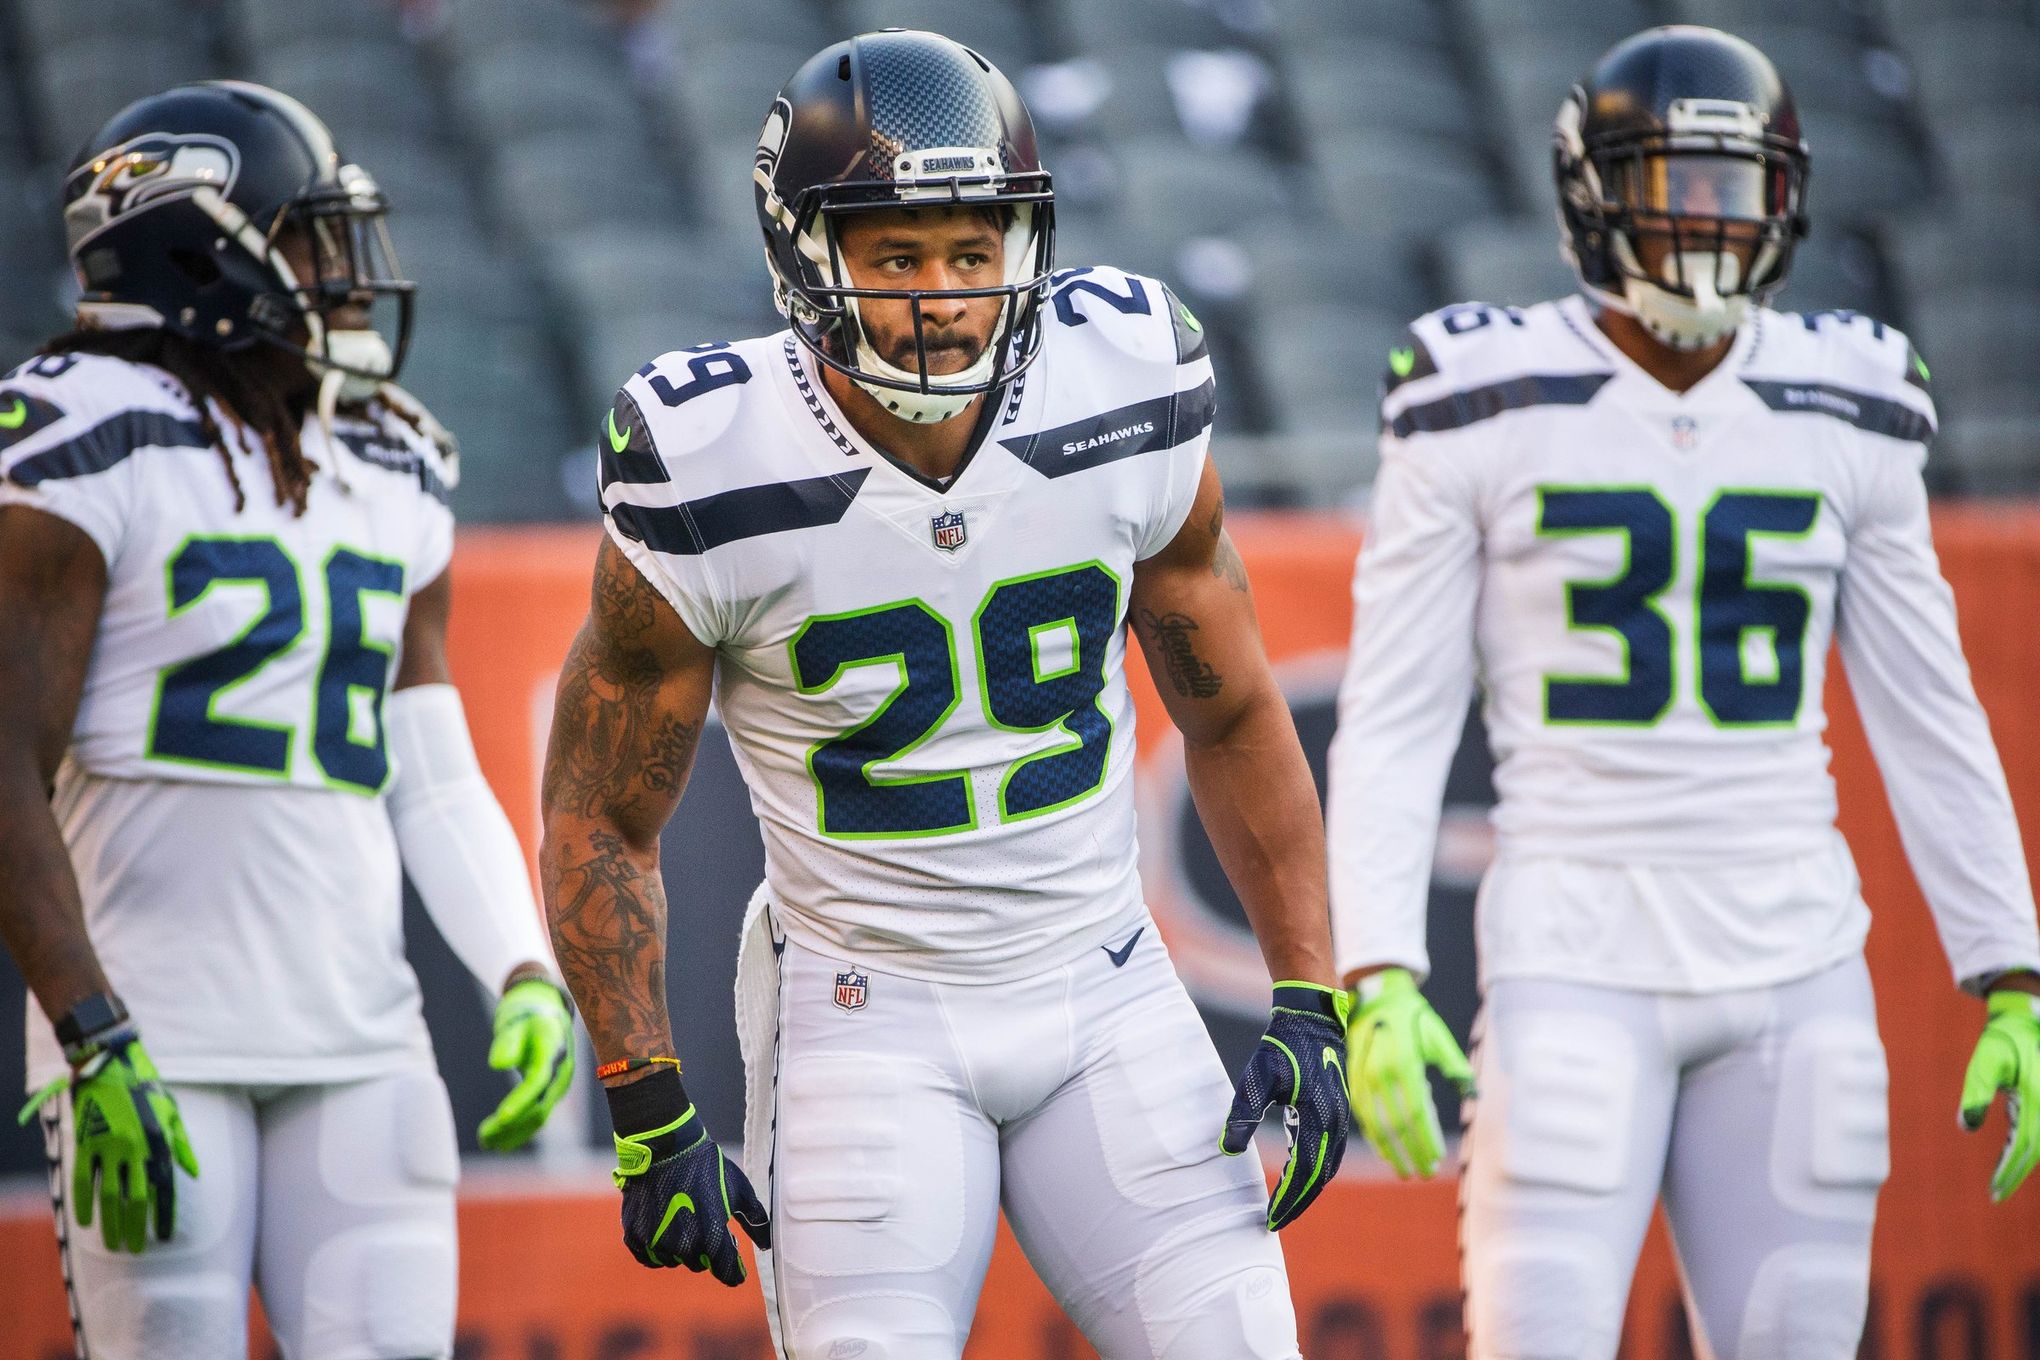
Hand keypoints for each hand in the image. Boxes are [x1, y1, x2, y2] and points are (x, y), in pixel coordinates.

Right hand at [17, 1029, 199, 1251]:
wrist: (110, 1064)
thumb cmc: (145, 1088)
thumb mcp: (171, 1112)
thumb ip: (182, 1145)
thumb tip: (194, 1174)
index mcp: (159, 1141)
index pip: (165, 1188)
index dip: (165, 1215)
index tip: (165, 1236)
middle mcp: (136, 1149)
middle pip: (137, 1199)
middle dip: (137, 1227)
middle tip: (138, 1249)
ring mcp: (108, 1147)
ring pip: (110, 1196)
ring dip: (111, 1224)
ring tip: (115, 1244)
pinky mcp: (85, 1144)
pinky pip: (83, 1181)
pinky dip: (83, 1204)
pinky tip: (84, 1223)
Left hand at [478, 976, 574, 1150]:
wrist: (547, 1012)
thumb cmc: (526, 1016)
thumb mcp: (515, 1023)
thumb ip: (508, 1042)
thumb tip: (497, 1064)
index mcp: (554, 1050)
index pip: (538, 1081)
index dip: (520, 1101)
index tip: (500, 1118)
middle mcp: (561, 1072)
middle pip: (539, 1106)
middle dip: (512, 1126)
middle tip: (483, 1139)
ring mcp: (559, 1084)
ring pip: (539, 1115)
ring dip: (514, 1132)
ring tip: (485, 1142)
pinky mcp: (551, 1091)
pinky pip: (537, 1113)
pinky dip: (519, 1128)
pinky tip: (499, 1140)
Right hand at [615, 1104, 769, 1281]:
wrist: (666, 1148)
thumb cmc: (707, 1167)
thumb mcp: (740, 1190)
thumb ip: (756, 1220)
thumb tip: (767, 1244)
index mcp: (712, 1237)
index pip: (727, 1272)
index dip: (734, 1272)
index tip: (736, 1271)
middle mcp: (683, 1245)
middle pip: (700, 1264)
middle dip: (706, 1251)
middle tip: (706, 1226)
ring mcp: (656, 1242)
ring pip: (674, 1260)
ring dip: (681, 1248)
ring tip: (684, 1219)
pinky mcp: (635, 1236)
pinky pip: (650, 1257)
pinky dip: (658, 1249)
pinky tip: (664, 1230)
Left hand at [1221, 982, 1351, 1230]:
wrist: (1312, 1020)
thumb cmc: (1282, 1047)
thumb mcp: (1257, 1079)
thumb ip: (1243, 1115)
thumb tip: (1227, 1149)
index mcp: (1317, 1119)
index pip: (1304, 1173)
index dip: (1287, 1200)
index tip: (1270, 1220)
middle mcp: (1335, 1123)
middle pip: (1320, 1177)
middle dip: (1298, 1202)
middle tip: (1275, 1222)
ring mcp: (1340, 1118)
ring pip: (1328, 1166)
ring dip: (1308, 1189)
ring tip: (1286, 1206)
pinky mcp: (1337, 1112)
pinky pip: (1330, 1152)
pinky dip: (1316, 1171)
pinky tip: (1299, 1176)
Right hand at [1345, 967, 1474, 1178]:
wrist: (1374, 997)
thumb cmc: (1412, 1017)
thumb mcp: (1437, 1036)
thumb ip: (1455, 1065)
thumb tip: (1472, 1094)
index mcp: (1403, 1062)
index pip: (1416, 1112)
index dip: (1426, 1138)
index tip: (1438, 1157)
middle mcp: (1380, 1073)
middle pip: (1397, 1124)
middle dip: (1412, 1152)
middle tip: (1426, 1171)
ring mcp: (1363, 1078)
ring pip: (1377, 1125)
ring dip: (1392, 1151)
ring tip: (1406, 1170)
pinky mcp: (1353, 1080)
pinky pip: (1363, 1116)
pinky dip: (1375, 1138)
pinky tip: (1386, 1152)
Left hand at [1960, 987, 2039, 1202]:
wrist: (2026, 1020)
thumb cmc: (2003, 1039)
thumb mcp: (1985, 1062)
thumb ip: (1977, 1093)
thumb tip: (1966, 1126)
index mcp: (2036, 1100)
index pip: (2024, 1147)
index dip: (2009, 1171)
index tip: (1994, 1191)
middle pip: (2034, 1151)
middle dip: (2014, 1174)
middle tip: (1995, 1195)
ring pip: (2038, 1145)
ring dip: (2020, 1164)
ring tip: (2000, 1182)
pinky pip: (2035, 1132)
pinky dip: (2023, 1147)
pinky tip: (2008, 1158)